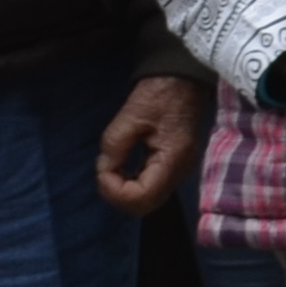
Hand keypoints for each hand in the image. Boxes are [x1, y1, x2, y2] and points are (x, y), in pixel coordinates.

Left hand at [94, 75, 209, 216]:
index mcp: (172, 159)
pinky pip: (151, 188)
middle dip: (118, 195)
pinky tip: (123, 169)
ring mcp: (179, 171)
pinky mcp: (173, 167)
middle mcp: (180, 172)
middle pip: (145, 206)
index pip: (142, 197)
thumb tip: (104, 171)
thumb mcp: (130, 115)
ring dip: (124, 192)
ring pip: (148, 200)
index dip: (116, 191)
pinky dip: (133, 185)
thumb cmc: (159, 94)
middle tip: (104, 173)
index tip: (103, 170)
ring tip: (111, 171)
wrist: (182, 80)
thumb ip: (114, 147)